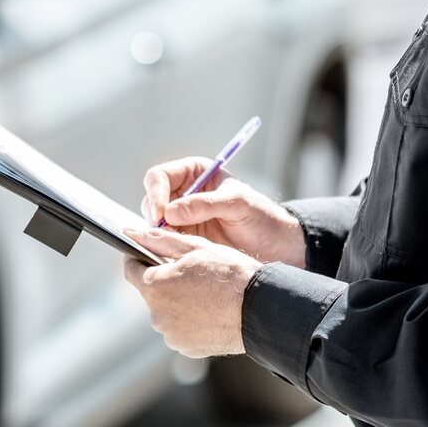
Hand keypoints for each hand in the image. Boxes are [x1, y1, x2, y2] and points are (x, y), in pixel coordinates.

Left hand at [120, 226, 259, 357]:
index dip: (140, 258)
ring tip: (204, 293)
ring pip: (166, 311)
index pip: (131, 269)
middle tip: (191, 272)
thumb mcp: (196, 248)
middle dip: (164, 281)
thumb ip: (159, 240)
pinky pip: (180, 329)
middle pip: (151, 292)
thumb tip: (131, 233)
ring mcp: (171, 335)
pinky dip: (189, 320)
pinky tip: (210, 311)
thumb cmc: (230, 274)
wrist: (261, 310)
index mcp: (155, 286)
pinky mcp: (186, 348)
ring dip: (177, 302)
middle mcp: (157, 315)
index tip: (151, 254)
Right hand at [141, 158, 305, 267]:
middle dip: (154, 214)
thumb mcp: (237, 204)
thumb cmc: (261, 217)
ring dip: (158, 232)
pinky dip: (164, 246)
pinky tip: (176, 252)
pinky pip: (163, 241)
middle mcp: (184, 193)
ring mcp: (182, 217)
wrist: (276, 247)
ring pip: (153, 221)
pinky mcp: (184, 239)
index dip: (156, 193)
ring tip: (175, 243)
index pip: (160, 177)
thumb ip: (204, 205)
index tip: (162, 213)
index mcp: (195, 174)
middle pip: (151, 198)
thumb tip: (170, 212)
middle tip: (165, 232)